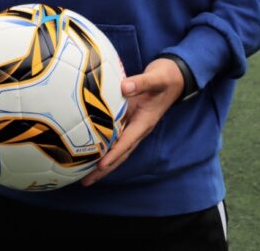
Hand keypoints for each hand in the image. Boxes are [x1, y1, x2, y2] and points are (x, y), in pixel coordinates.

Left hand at [81, 57, 184, 186]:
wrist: (175, 77)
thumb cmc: (166, 78)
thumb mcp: (157, 78)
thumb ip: (142, 82)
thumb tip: (124, 87)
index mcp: (145, 122)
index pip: (127, 142)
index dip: (114, 154)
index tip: (100, 166)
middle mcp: (138, 128)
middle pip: (120, 154)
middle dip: (104, 169)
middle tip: (86, 182)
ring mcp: (133, 126)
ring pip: (117, 149)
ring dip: (102, 163)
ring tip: (84, 175)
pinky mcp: (128, 120)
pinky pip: (114, 137)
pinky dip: (102, 146)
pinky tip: (90, 151)